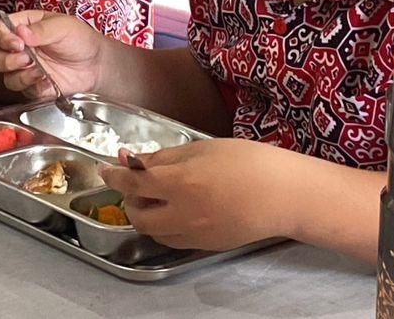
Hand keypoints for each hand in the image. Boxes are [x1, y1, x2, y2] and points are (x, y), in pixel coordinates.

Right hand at [0, 10, 105, 98]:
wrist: (96, 64)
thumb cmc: (81, 39)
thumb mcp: (63, 27)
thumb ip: (41, 29)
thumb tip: (21, 33)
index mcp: (24, 27)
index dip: (2, 38)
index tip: (17, 43)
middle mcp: (20, 49)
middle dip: (6, 60)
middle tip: (25, 58)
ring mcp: (25, 69)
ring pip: (6, 77)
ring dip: (20, 75)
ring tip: (38, 71)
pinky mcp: (33, 86)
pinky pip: (23, 91)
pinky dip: (33, 87)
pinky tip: (47, 81)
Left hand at [99, 138, 303, 250]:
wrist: (285, 194)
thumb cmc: (249, 162)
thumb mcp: (203, 148)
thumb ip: (167, 157)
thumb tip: (139, 161)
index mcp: (180, 183)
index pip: (133, 183)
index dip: (115, 175)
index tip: (107, 168)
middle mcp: (182, 214)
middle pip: (138, 215)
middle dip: (130, 200)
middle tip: (138, 183)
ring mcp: (194, 234)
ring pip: (154, 232)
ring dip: (147, 215)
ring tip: (158, 197)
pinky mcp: (206, 245)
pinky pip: (174, 239)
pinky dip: (166, 226)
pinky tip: (180, 210)